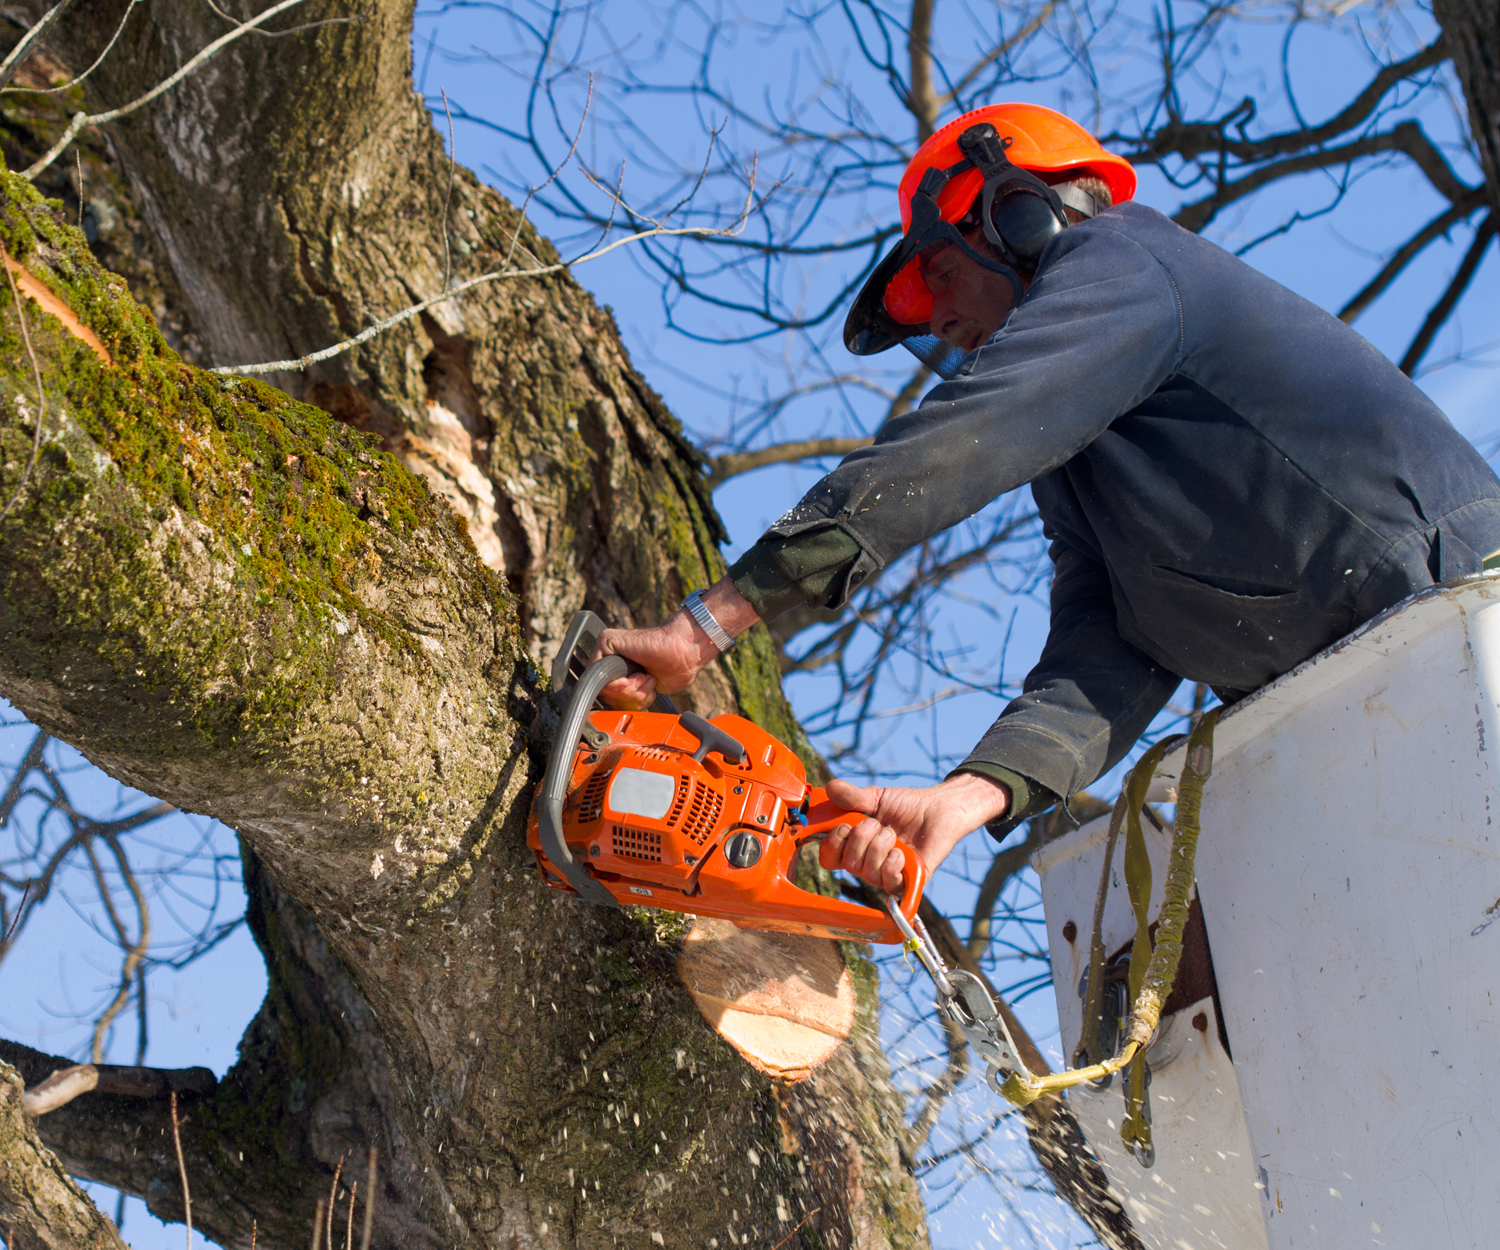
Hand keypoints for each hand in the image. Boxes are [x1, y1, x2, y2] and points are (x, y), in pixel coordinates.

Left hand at [592, 577, 762, 708]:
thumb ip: (629, 697)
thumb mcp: (647, 693)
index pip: (611, 698)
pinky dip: (616, 682)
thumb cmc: (673, 670)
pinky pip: (598, 672)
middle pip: (605, 695)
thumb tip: (614, 706)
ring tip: (644, 678)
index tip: (644, 699)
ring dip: (627, 691)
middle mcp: (613, 660)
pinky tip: (632, 677)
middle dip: (628, 699)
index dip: (626, 705)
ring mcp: (608, 650)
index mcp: (623, 672)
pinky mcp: (607, 640)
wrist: (683, 653)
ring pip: (602, 686)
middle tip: (647, 683)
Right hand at [819, 772, 1010, 893]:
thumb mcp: (876, 797)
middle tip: (876, 823)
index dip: (831, 845)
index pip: (829, 858)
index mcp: (855, 845)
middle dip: (860, 839)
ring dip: (879, 847)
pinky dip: (892, 864)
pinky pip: (889, 883)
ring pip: (867, 872)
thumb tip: (830, 788)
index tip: (843, 826)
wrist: (939, 808)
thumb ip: (852, 796)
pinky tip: (901, 852)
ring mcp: (886, 873)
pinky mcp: (907, 881)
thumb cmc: (907, 805)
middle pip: (848, 864)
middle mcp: (867, 863)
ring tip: (893, 833)